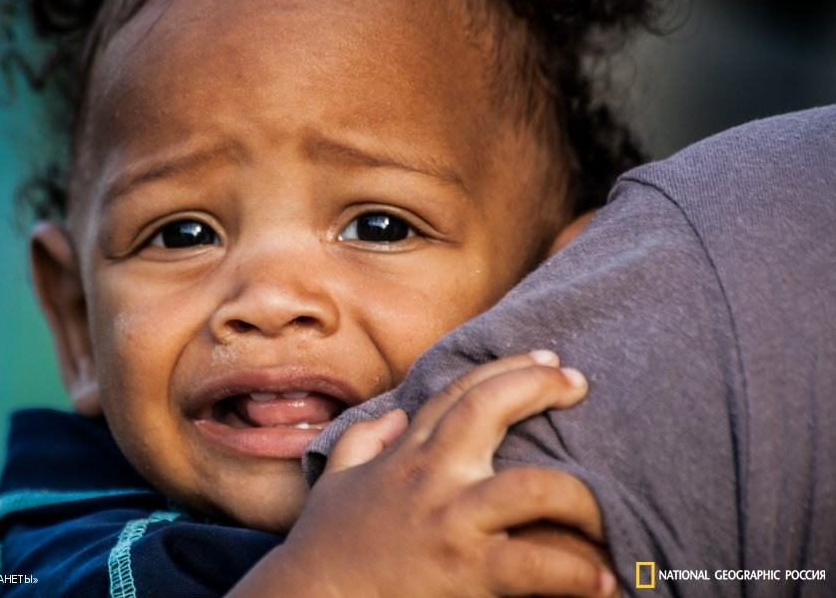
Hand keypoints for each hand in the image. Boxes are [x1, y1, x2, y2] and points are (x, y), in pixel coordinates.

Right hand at [232, 351, 615, 596]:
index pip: (458, 394)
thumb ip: (362, 442)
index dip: (505, 368)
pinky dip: (576, 572)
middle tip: (580, 384)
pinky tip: (604, 580)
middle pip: (491, 410)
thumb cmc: (324, 546)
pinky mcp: (465, 570)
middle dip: (539, 387)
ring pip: (533, 486)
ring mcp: (450, 520)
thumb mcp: (334, 481)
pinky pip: (535, 565)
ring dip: (581, 494)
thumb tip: (394, 415)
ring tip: (610, 502)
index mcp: (406, 454)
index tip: (547, 358)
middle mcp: (431, 475)